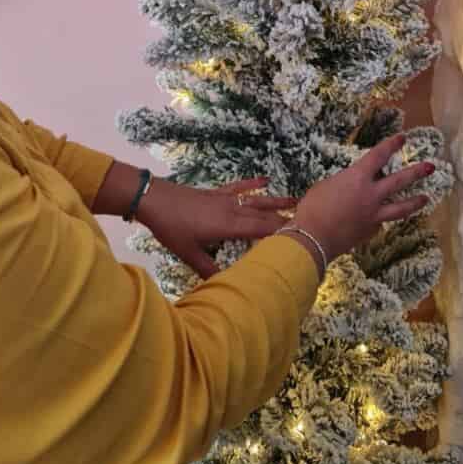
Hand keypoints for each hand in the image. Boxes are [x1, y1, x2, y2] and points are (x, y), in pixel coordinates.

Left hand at [137, 175, 296, 279]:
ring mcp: (226, 199)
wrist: (155, 199)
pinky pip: (239, 187)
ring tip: (297, 200)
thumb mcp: (188, 253)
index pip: (262, 229)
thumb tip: (225, 283)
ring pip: (257, 200)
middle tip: (307, 222)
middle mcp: (233, 210)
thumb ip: (208, 269)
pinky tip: (265, 179)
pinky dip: (252, 183)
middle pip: (264, 215)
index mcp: (229, 225)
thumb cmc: (171, 228)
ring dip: (277, 201)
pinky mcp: (217, 193)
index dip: (281, 232)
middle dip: (285, 219)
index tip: (300, 235)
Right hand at [291, 133, 435, 259]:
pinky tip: (379, 220)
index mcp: (358, 177)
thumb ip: (344, 183)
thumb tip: (351, 186)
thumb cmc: (312, 208)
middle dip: (417, 172)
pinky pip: (380, 223)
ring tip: (426, 198)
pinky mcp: (371, 231)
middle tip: (430, 167)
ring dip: (415, 202)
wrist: (312, 239)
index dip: (391, 145)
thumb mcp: (327, 186)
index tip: (402, 138)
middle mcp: (371, 194)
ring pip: (401, 207)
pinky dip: (381, 219)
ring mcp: (374, 214)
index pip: (379, 156)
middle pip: (400, 181)